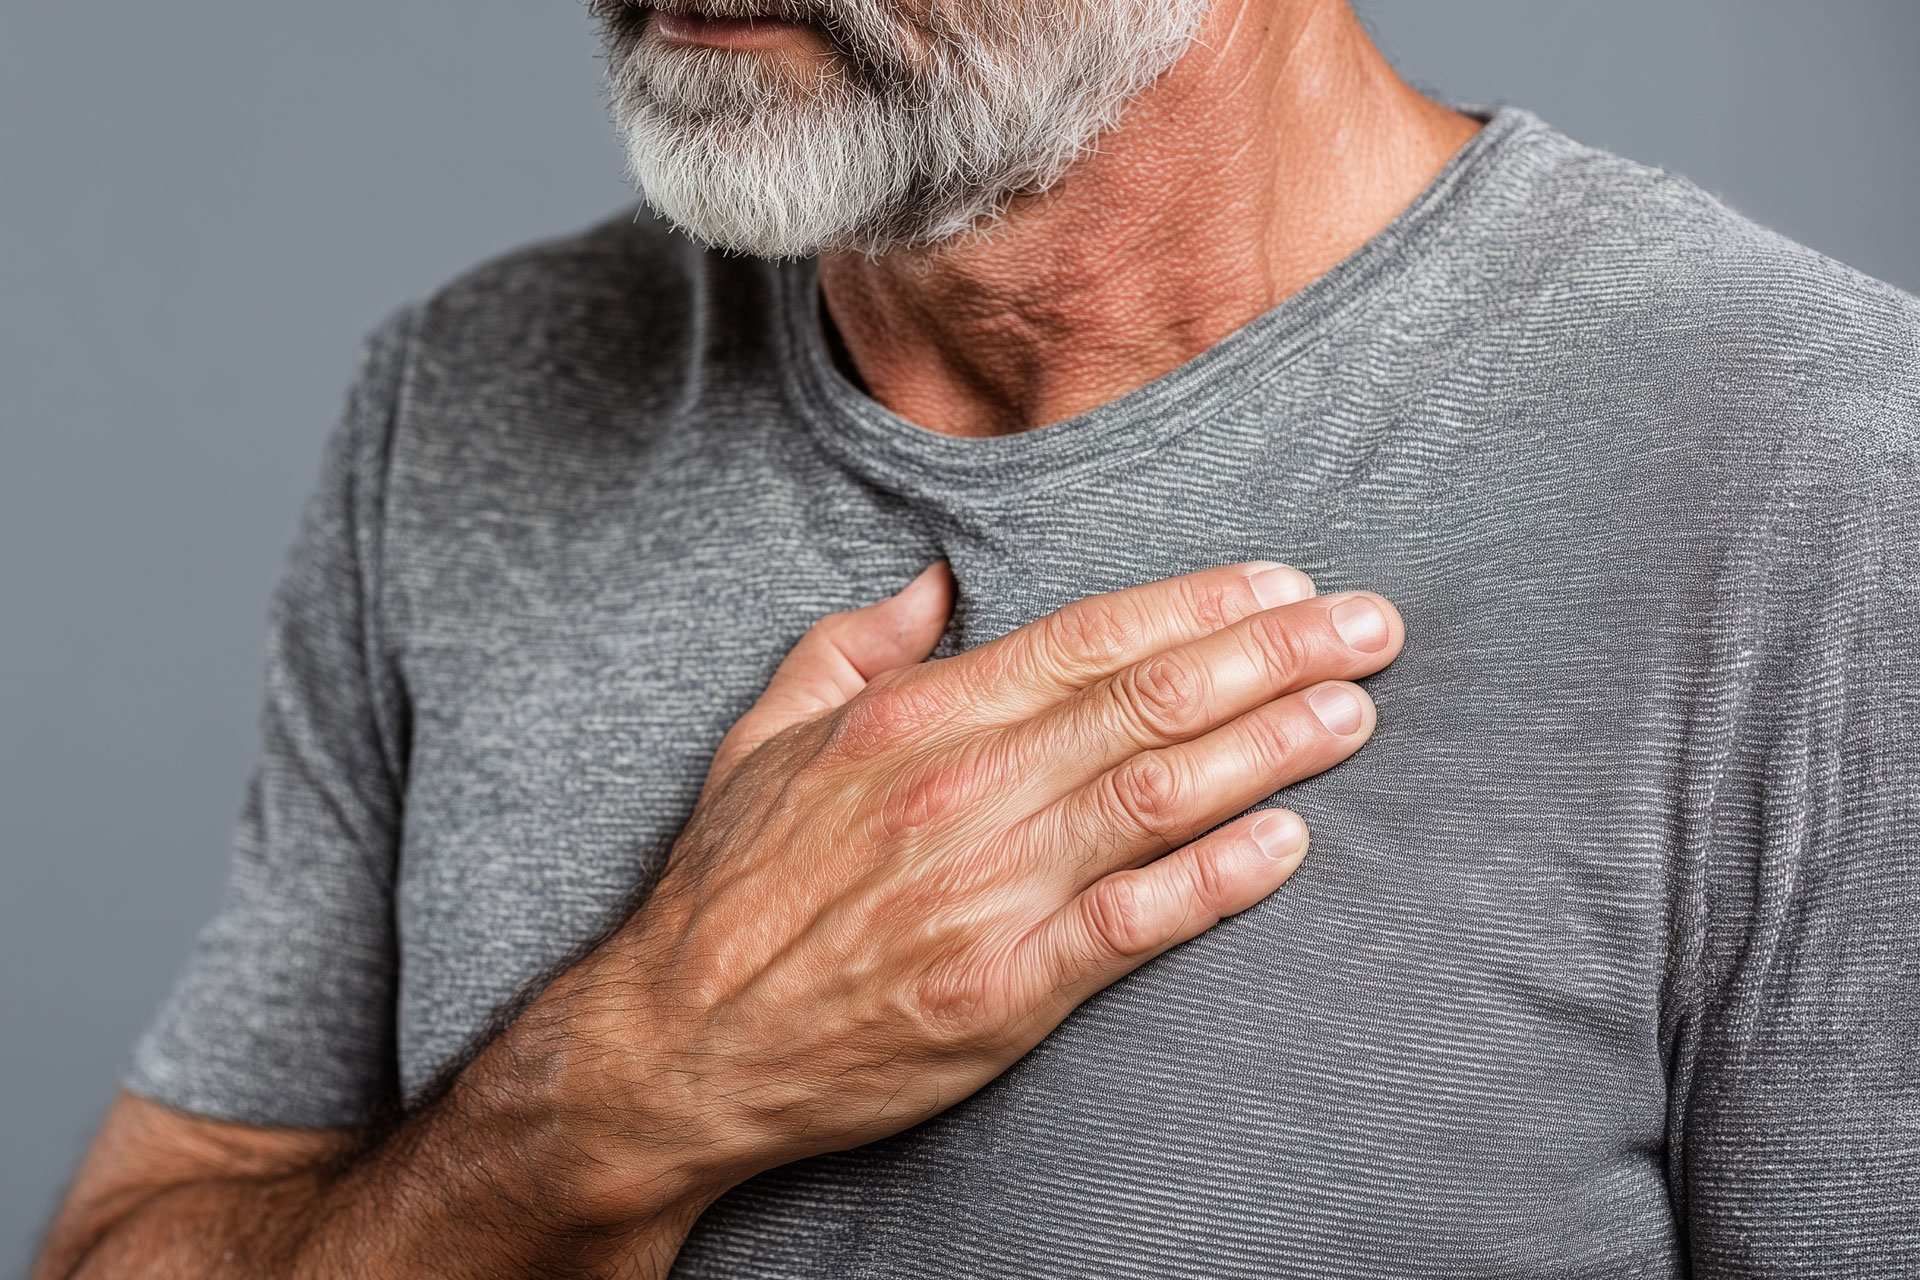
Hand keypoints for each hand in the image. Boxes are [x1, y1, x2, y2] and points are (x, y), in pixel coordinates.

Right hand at [539, 560, 1403, 1222]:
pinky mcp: (1006, 987)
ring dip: (1274, 746)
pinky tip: (1289, 844)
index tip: (1283, 586)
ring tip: (1354, 712)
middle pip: (1151, 698)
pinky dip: (1218, 878)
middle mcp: (963, 786)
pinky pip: (1136, 920)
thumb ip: (853, 642)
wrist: (679, 1043)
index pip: (1090, 636)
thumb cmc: (729, 887)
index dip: (1201, 604)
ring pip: (1160, 793)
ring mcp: (987, 887)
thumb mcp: (765, 733)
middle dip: (1276, 653)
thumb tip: (933, 578)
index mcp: (915, 715)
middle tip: (1370, 628)